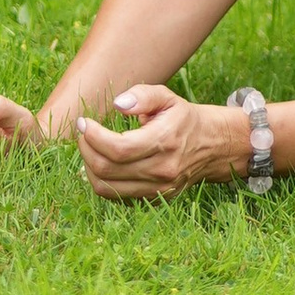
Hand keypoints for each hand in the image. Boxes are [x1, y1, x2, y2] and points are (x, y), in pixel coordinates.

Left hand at [73, 82, 247, 201]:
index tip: (84, 122)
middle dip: (86, 149)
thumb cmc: (182, 118)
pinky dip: (101, 180)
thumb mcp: (166, 97)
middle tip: (84, 133)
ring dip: (89, 167)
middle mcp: (161, 170)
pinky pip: (114, 196)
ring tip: (90, 148)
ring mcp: (157, 189)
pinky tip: (102, 162)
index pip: (118, 149)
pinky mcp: (152, 198)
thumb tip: (118, 105)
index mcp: (164, 142)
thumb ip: (142, 96)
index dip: (93, 137)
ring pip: (106, 187)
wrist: (210, 146)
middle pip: (107, 169)